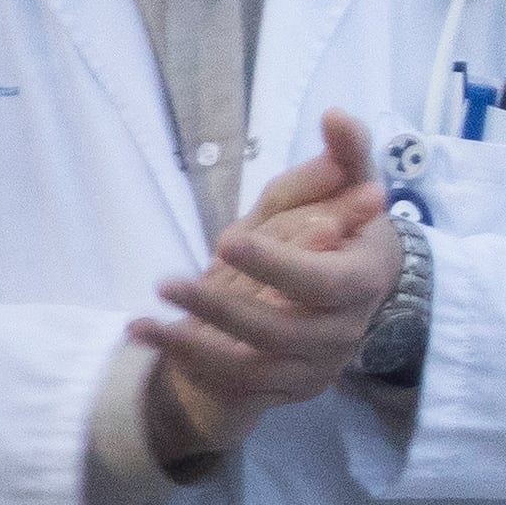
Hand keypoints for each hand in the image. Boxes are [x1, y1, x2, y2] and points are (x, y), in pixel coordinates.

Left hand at [134, 110, 403, 455]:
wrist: (348, 293)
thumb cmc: (338, 228)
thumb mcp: (342, 187)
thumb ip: (345, 153)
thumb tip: (336, 116)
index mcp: (364, 279)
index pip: (325, 281)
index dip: (279, 266)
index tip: (228, 240)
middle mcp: (346, 330)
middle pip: (281, 330)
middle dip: (222, 309)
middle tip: (166, 282)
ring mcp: (318, 365)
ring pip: (252, 365)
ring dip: (192, 345)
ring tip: (141, 323)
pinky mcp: (289, 388)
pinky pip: (236, 385)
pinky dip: (188, 362)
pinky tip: (148, 335)